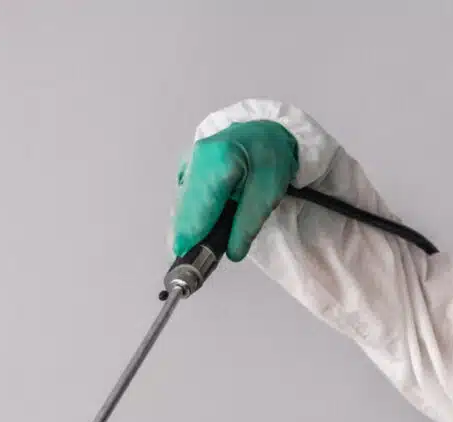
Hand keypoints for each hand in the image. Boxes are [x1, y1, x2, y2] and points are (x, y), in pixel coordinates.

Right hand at [172, 119, 299, 260]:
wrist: (266, 130)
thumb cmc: (271, 156)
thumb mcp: (269, 192)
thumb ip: (249, 223)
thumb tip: (232, 252)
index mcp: (219, 160)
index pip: (201, 205)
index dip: (190, 232)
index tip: (182, 254)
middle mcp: (197, 157)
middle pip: (185, 205)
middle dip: (184, 233)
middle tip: (185, 259)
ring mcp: (190, 160)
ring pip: (181, 201)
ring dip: (184, 225)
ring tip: (190, 247)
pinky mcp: (188, 166)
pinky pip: (184, 195)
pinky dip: (188, 214)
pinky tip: (196, 228)